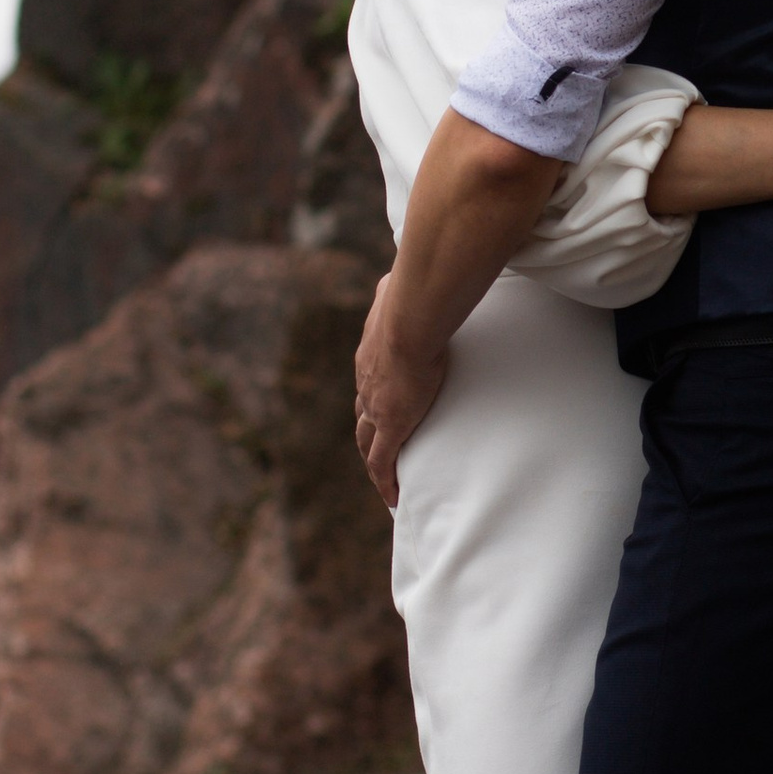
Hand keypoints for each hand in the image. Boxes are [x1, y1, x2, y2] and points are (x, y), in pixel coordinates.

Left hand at [354, 270, 445, 508]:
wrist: (411, 319)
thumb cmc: (411, 300)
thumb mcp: (396, 291)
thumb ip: (395, 289)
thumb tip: (396, 274)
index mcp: (369, 357)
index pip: (368, 385)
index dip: (373, 401)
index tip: (381, 413)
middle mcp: (366, 384)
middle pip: (361, 418)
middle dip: (368, 435)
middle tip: (380, 451)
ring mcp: (375, 407)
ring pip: (367, 443)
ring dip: (375, 460)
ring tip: (387, 479)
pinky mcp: (392, 425)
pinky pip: (382, 463)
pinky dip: (384, 481)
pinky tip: (392, 498)